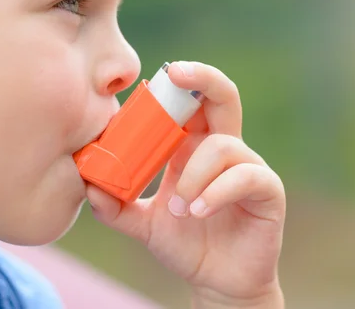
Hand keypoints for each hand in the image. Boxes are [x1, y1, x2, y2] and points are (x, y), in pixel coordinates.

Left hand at [86, 61, 285, 306]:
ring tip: (180, 210)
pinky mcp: (267, 190)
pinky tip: (199, 212)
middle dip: (201, 77)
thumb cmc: (184, 244)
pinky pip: (246, 176)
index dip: (173, 86)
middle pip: (221, 96)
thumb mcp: (143, 224)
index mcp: (193, 148)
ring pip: (223, 144)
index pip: (188, 104)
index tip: (147, 80)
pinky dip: (217, 192)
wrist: (216, 281)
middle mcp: (222, 149)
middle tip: (175, 73)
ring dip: (195, 174)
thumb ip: (116, 206)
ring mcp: (248, 166)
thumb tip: (88, 184)